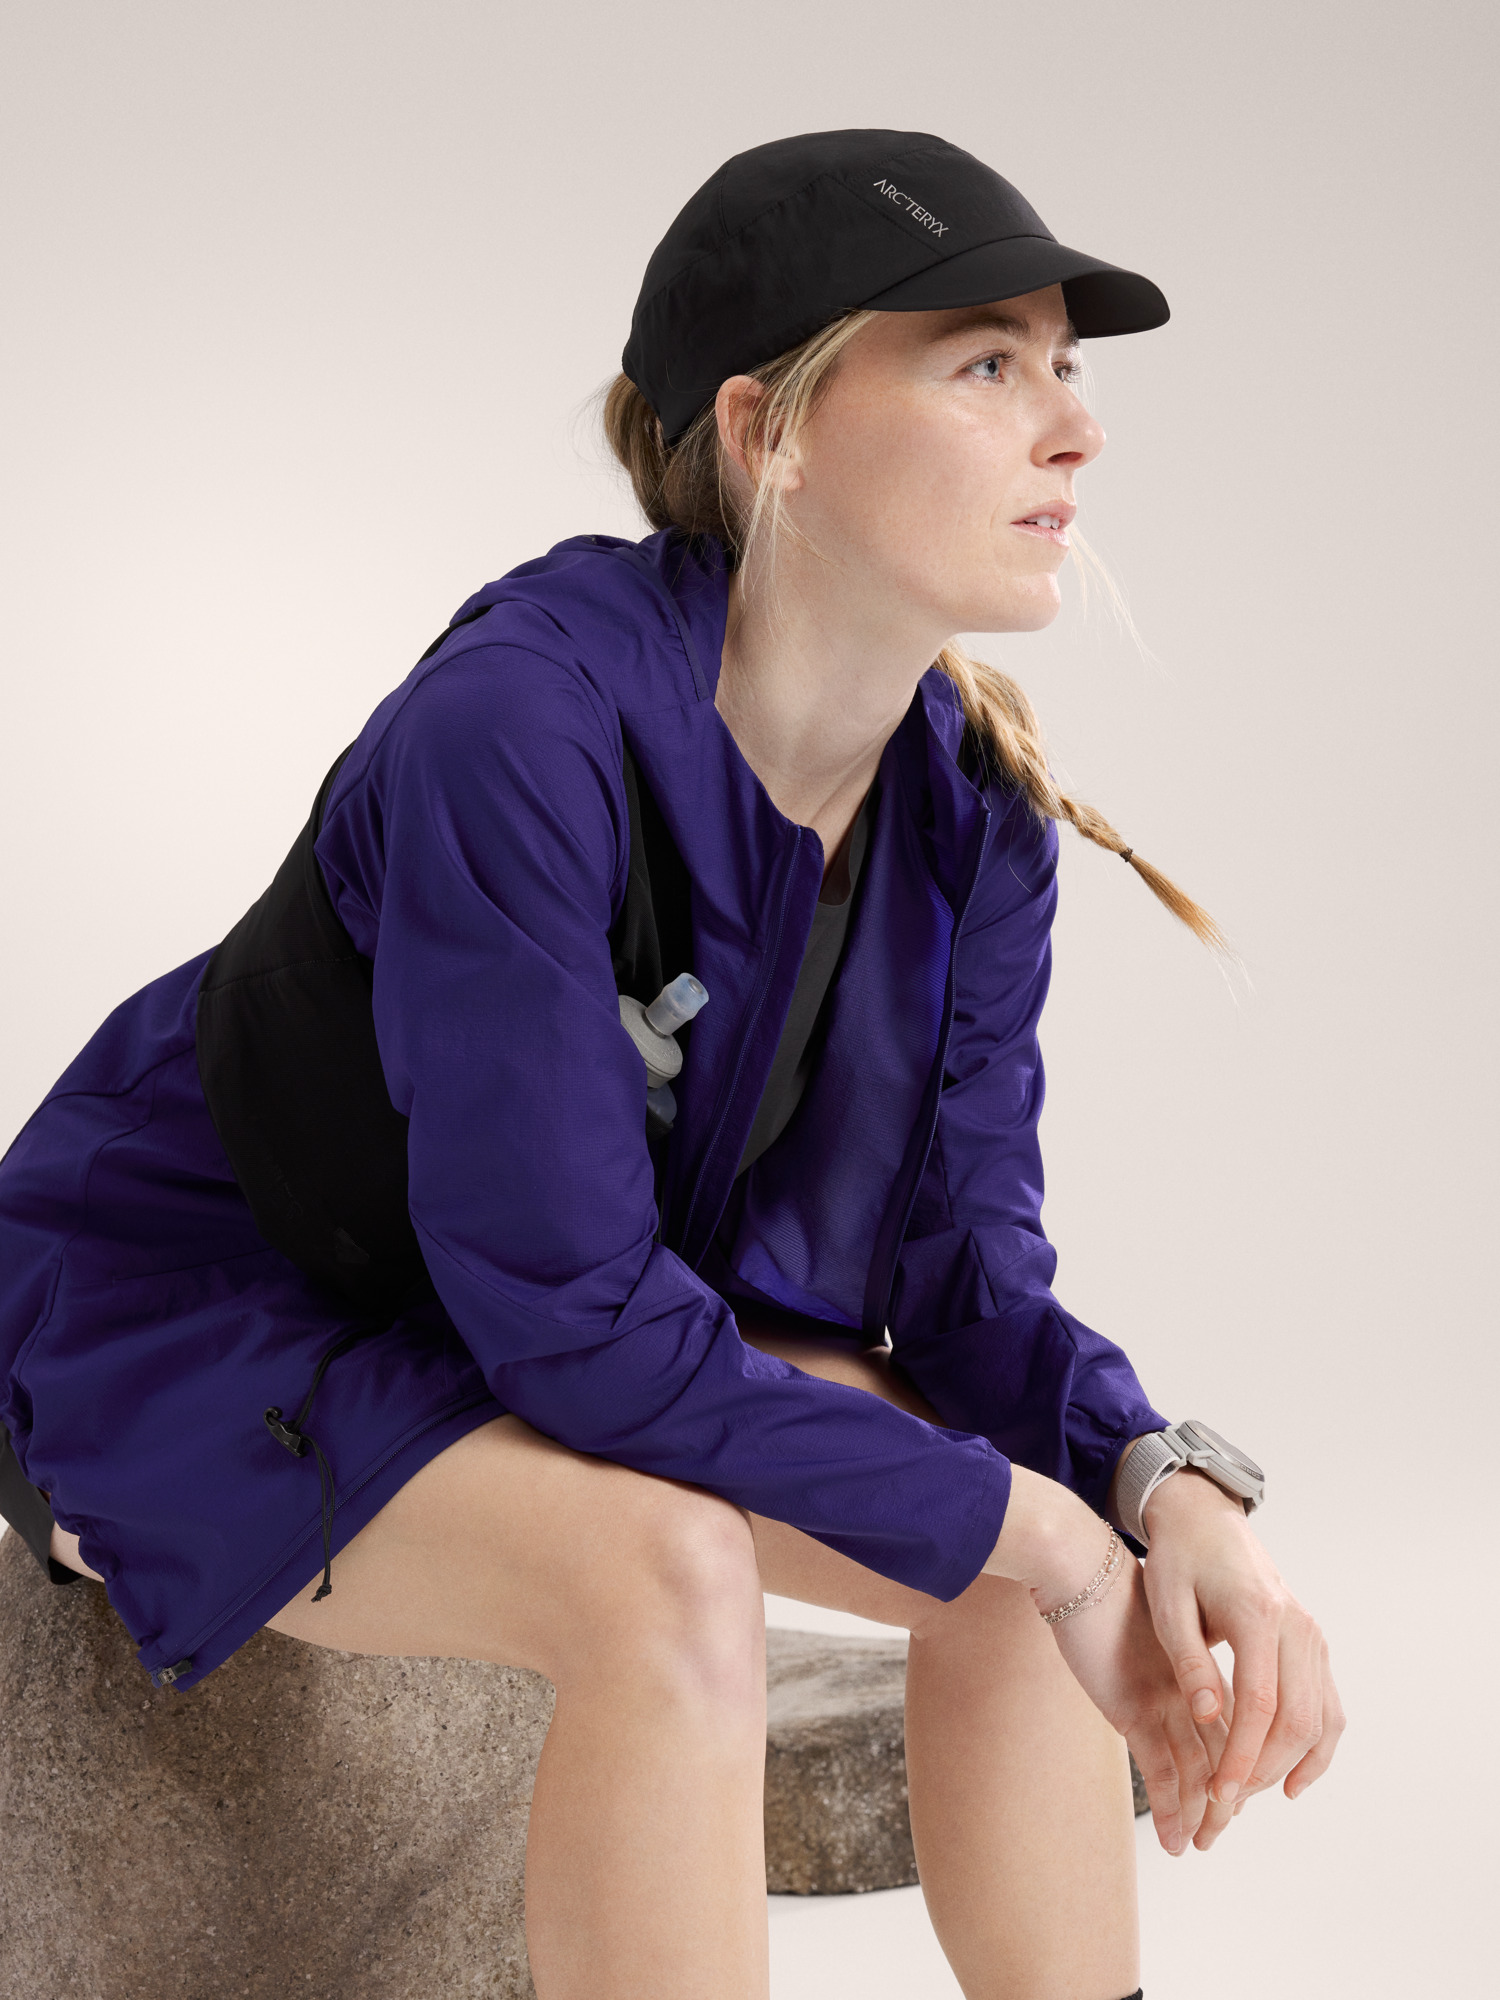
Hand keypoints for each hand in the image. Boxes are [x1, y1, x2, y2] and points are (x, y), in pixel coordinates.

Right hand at [985, 1467, 1223, 1853]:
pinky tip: (1177, 1839)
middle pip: (1222, 1754)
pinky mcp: (1133, 1708)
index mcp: (1197, 1666)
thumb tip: (1166, 1675)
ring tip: (1200, 1844)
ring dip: (1204, 1814)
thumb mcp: (1142, 1627)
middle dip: (1225, 1798)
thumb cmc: (1103, 1591)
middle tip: (1218, 1830)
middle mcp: (1190, 1687)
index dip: (1235, 1761)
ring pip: (1200, 1771)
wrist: (1078, 1563)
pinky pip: (1162, 1771)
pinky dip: (1173, 1809)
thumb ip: (1160, 1656)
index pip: (1232, 1725)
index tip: (1229, 1790)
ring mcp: (1165, 1699)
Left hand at [1136, 1465, 1345, 1848]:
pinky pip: (1327, 1704)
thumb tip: (1210, 1719)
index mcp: (1259, 1615)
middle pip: (1298, 1719)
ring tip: (1251, 1796)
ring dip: (1292, 1765)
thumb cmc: (1178, 1558)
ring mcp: (1311, 1635)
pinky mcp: (1312, 1643)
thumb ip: (1189, 1662)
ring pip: (1322, 1718)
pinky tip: (1290, 1779)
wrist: (1205, 1519)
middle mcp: (1297, 1626)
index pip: (1262, 1705)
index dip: (1243, 1757)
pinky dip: (1316, 1746)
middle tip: (1226, 1802)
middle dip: (1264, 1770)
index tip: (1219, 1795)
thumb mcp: (1167, 1604)